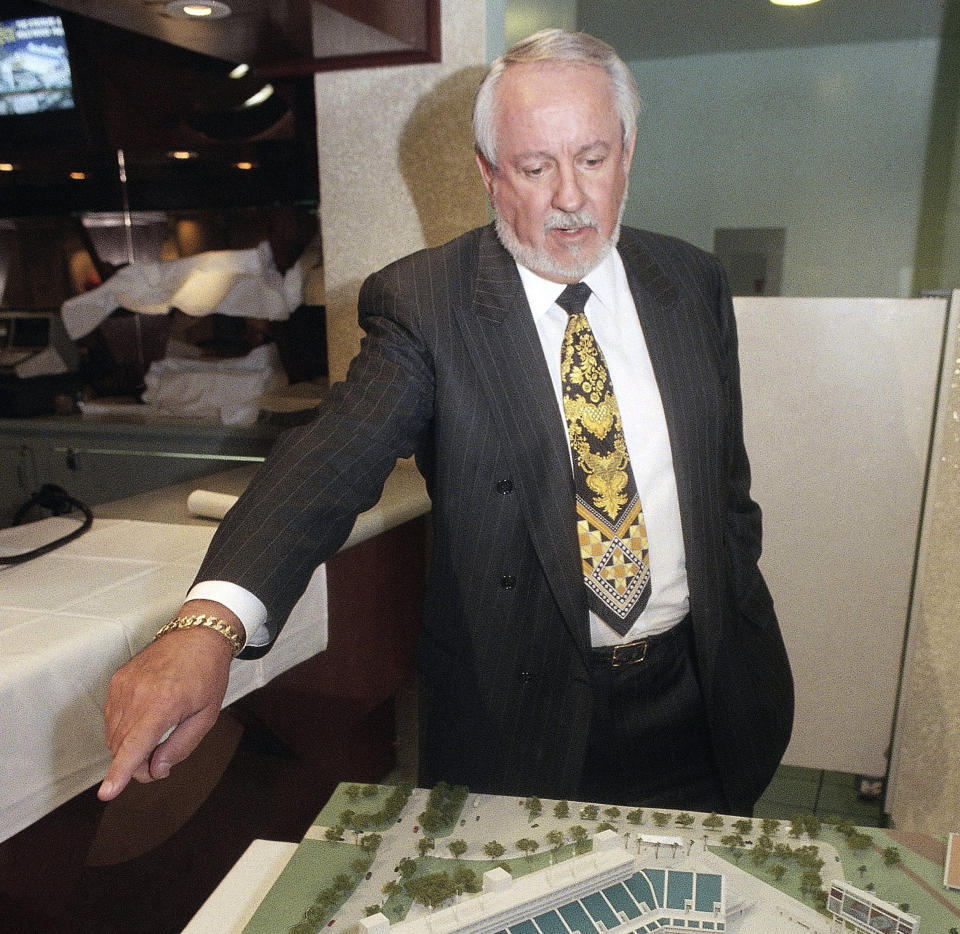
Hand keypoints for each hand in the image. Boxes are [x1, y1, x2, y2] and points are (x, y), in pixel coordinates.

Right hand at [98, 602, 240, 800]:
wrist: (198, 634)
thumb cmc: (208, 673)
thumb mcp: (207, 715)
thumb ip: (181, 746)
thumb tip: (156, 770)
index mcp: (163, 704)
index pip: (135, 746)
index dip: (120, 773)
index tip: (106, 793)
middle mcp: (137, 694)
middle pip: (122, 747)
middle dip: (137, 764)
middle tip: (160, 761)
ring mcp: (124, 686)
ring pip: (113, 734)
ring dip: (129, 747)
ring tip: (156, 735)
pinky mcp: (117, 680)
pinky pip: (111, 717)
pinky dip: (123, 728)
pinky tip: (144, 720)